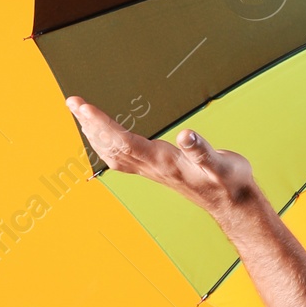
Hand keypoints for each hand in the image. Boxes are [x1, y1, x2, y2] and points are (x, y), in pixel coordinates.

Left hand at [65, 95, 256, 223]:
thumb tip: (186, 134)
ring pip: (113, 153)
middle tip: (72, 102)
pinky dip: (106, 145)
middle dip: (90, 124)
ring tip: (81, 115)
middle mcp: (152, 167)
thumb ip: (202, 150)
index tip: (84, 107)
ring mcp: (152, 170)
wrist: (232, 203)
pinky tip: (103, 138)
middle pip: (111, 145)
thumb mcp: (220, 164)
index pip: (124, 141)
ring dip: (94, 134)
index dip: (102, 124)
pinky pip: (122, 158)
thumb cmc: (228, 182)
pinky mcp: (156, 170)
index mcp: (163, 162)